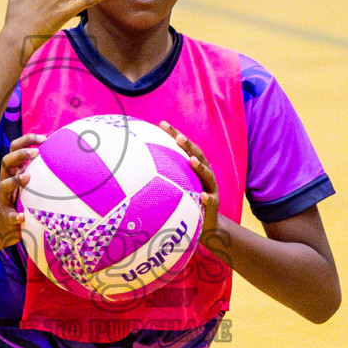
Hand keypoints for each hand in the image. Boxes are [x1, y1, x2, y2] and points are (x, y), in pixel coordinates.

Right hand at [0, 134, 44, 245]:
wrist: (4, 227)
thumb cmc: (23, 201)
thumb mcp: (31, 183)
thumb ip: (42, 171)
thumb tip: (67, 158)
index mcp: (13, 171)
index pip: (15, 148)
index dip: (27, 140)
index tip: (44, 138)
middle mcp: (6, 181)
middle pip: (6, 161)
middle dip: (20, 154)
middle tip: (36, 152)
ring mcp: (4, 198)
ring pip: (4, 185)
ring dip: (16, 180)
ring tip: (28, 177)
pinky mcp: (6, 215)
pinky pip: (9, 215)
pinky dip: (15, 215)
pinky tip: (22, 216)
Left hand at [159, 120, 219, 241]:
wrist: (207, 223)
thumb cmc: (187, 202)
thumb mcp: (176, 186)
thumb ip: (162, 175)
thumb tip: (134, 166)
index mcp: (195, 167)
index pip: (184, 147)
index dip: (174, 134)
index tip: (162, 123)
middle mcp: (205, 174)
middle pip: (198, 155)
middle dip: (189, 146)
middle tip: (178, 138)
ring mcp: (211, 188)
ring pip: (207, 175)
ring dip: (200, 167)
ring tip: (192, 161)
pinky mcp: (213, 204)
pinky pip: (210, 201)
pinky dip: (207, 197)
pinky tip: (202, 196)